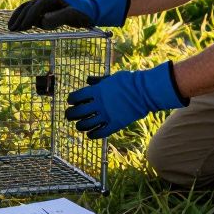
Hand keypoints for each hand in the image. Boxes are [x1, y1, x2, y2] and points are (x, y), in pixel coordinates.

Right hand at [8, 0, 129, 31]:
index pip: (35, 8)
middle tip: (11, 29)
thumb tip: (42, 21)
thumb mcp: (74, 15)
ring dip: (20, 17)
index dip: (27, 18)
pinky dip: (25, 18)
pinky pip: (33, 12)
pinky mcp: (48, 9)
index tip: (19, 28)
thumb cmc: (84, 13)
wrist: (91, 10)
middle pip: (28, 7)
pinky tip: (22, 25)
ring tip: (12, 27)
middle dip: (19, 18)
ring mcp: (47, 4)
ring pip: (29, 8)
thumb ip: (59, 17)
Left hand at [64, 61, 187, 138]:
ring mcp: (107, 114)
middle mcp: (99, 103)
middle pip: (78, 112)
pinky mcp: (116, 124)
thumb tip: (87, 80)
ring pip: (86, 124)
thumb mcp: (111, 78)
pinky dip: (93, 135)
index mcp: (97, 91)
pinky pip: (101, 132)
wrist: (145, 91)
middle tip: (69, 115)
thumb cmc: (128, 81)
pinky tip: (90, 134)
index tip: (71, 101)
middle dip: (70, 114)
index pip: (76, 97)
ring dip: (80, 126)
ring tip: (79, 126)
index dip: (71, 100)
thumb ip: (98, 81)